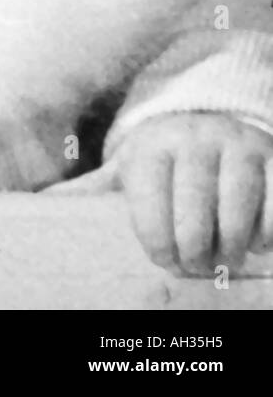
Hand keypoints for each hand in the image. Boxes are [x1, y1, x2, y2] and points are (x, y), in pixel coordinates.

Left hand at [116, 112, 272, 273]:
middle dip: (194, 247)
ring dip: (231, 244)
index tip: (165, 261)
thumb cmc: (169, 166)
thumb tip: (152, 248)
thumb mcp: (139, 175)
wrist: (208, 130)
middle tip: (197, 266)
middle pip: (194, 200)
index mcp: (154, 143)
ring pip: (237, 202)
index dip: (157, 239)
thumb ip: (136, 207)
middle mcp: (196, 135)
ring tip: (226, 261)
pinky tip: (253, 244)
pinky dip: (265, 233)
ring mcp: (238, 143)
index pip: (149, 196)